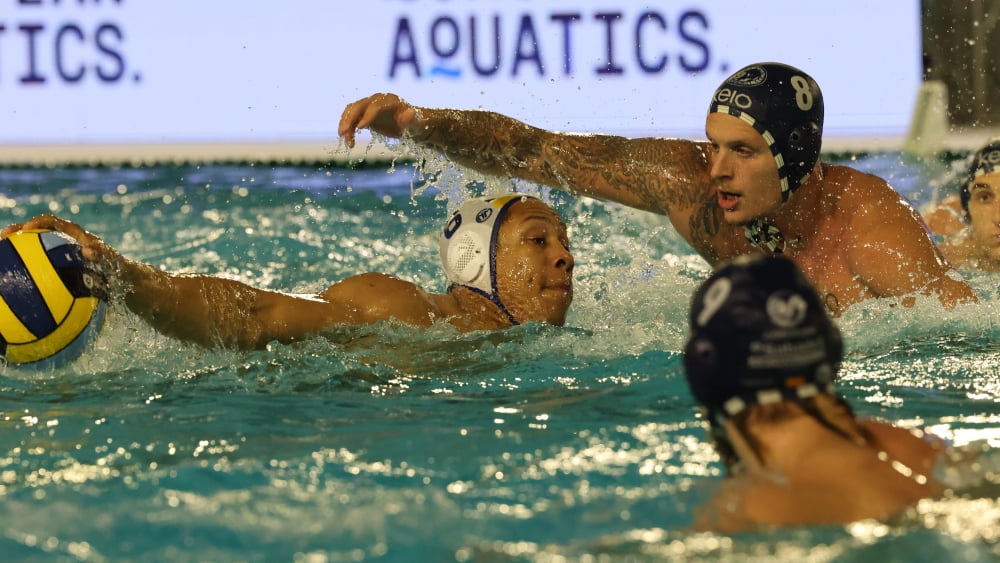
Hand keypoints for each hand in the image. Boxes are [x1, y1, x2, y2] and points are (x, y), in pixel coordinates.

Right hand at [1, 214, 123, 271]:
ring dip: (18, 250)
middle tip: (2, 238)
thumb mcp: (113, 261)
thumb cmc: (118, 268)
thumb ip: (102, 254)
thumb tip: (88, 250)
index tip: (26, 229)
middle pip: (36, 232)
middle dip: (18, 232)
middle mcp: (64, 240)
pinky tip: (18, 284)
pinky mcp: (59, 266)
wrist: (123, 278)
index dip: (38, 222)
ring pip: (35, 248)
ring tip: (2, 258)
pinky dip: (28, 270)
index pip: (52, 222)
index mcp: (74, 234)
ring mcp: (60, 253)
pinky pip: (40, 266)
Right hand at [338, 93, 418, 147]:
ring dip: (346, 124)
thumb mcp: (416, 123)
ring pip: (352, 111)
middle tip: (343, 133)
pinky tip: (349, 142)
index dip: (367, 115)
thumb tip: (409, 114)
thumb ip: (411, 119)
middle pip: (359, 105)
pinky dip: (348, 129)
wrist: (411, 123)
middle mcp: (378, 100)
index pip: (375, 105)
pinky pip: (352, 118)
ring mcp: (370, 105)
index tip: (360, 128)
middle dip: (350, 118)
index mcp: (390, 100)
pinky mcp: (364, 114)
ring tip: (345, 140)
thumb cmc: (416, 123)